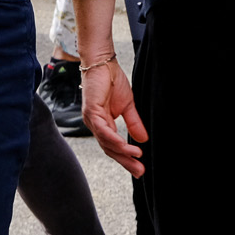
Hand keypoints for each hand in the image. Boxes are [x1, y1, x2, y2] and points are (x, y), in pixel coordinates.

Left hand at [81, 59, 146, 175]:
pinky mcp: (91, 111)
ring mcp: (92, 119)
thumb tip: (144, 140)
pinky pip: (103, 130)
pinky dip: (114, 139)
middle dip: (125, 161)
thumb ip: (134, 123)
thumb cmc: (112, 81)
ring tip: (137, 158)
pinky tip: (124, 145)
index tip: (139, 169)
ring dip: (122, 151)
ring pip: (106, 142)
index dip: (126, 158)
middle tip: (139, 171)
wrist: (102, 63)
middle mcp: (96, 125)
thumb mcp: (128, 106)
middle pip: (110, 149)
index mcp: (103, 124)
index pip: (114, 146)